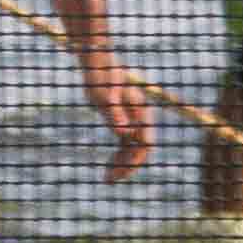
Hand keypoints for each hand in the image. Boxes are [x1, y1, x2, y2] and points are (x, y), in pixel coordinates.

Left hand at [78, 47, 154, 181]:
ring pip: (134, 149)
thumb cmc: (99, 76)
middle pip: (141, 150)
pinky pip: (127, 144)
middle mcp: (140, 118)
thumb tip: (123, 133)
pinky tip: (108, 165)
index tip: (117, 173)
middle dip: (127, 168)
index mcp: (140, 112)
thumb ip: (114, 113)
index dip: (134, 162)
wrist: (97, 62)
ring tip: (106, 177)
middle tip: (108, 180)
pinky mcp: (124, 120)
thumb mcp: (103, 95)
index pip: (145, 144)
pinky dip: (120, 156)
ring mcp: (133, 120)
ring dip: (123, 164)